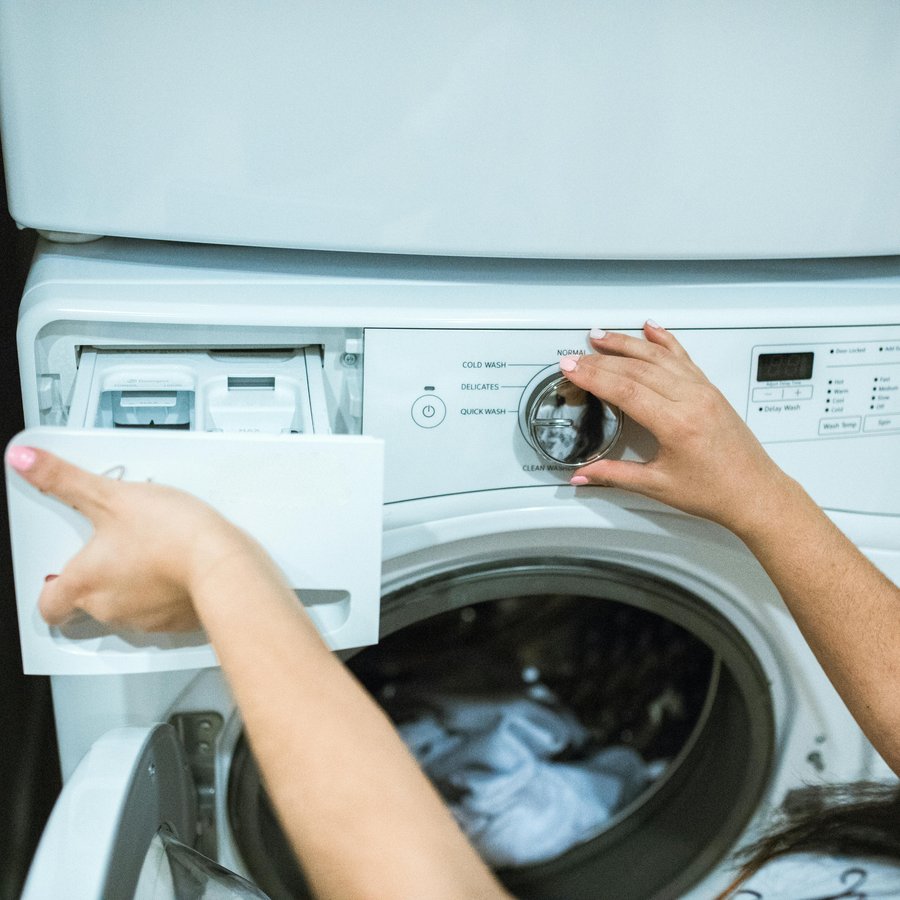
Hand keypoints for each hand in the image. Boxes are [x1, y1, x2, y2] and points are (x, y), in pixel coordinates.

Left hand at [5, 445, 263, 630]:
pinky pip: (165, 611)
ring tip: (155, 550)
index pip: (48, 606)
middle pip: (90, 602)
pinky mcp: (178, 622)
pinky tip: (181, 567)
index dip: (50, 590)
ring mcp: (146, 619)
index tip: (58, 573)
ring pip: (129, 606)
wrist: (223, 564)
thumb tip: (25, 461)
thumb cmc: (171, 536)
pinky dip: (168, 592)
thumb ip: (64, 480)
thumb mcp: (111, 495)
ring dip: (136, 584)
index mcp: (85, 583)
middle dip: (102, 576)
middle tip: (118, 546)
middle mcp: (110, 608)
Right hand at [559, 321, 793, 535]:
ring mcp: (704, 390)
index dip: (594, 376)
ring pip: (659, 356)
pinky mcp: (711, 389)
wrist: (755, 493)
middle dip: (601, 360)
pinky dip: (664, 340)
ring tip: (601, 336)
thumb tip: (584, 474)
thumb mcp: (658, 486)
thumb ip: (615, 475)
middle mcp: (693, 400)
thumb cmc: (717, 492)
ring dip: (627, 343)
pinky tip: (651, 329)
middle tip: (576, 357)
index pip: (626, 389)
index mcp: (678, 424)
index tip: (572, 368)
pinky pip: (683, 357)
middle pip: (638, 368)